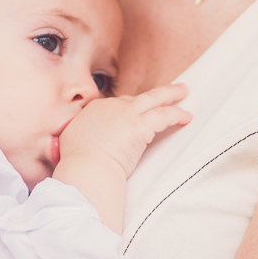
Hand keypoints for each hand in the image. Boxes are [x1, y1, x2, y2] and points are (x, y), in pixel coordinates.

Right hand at [60, 83, 190, 175]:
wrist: (85, 168)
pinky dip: (176, 115)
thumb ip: (77, 137)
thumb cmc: (77, 162)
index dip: (129, 106)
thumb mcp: (70, 142)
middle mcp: (110, 107)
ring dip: (170, 94)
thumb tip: (74, 144)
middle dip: (153, 94)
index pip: (116, 104)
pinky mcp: (140, 125)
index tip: (135, 109)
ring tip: (183, 91)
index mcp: (94, 110)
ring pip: (153, 98)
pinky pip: (163, 115)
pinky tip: (186, 117)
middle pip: (136, 97)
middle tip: (168, 90)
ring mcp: (127, 114)